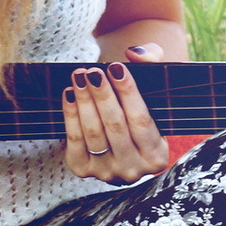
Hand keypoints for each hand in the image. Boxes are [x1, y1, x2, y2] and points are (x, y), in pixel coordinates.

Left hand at [62, 44, 171, 183]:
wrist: (117, 134)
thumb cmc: (138, 107)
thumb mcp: (154, 86)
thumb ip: (153, 61)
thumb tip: (135, 53)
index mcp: (156, 155)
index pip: (141, 121)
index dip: (128, 93)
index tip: (116, 68)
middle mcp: (133, 170)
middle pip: (115, 127)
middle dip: (102, 95)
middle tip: (93, 71)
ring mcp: (106, 172)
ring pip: (93, 133)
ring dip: (84, 102)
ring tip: (79, 76)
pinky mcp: (82, 169)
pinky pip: (74, 140)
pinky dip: (71, 115)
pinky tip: (69, 94)